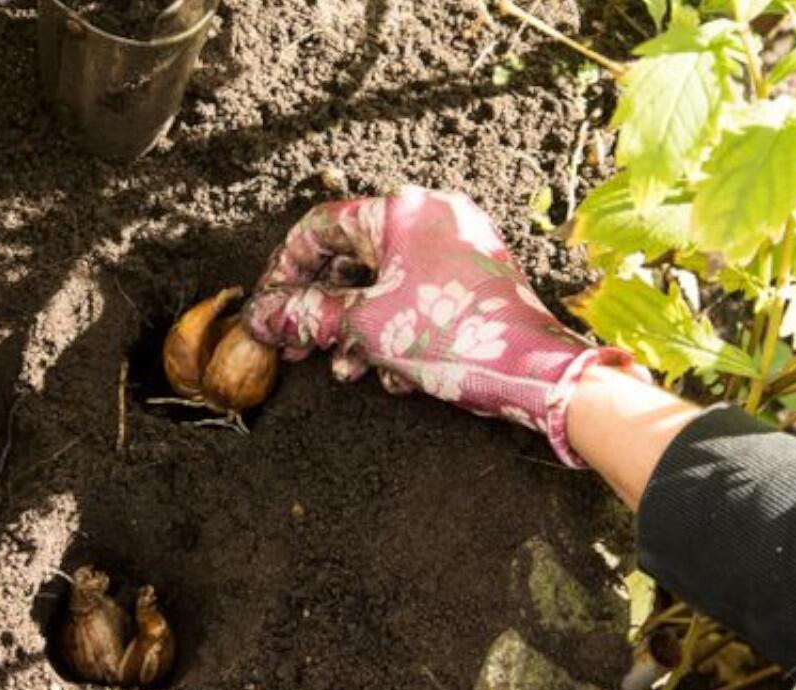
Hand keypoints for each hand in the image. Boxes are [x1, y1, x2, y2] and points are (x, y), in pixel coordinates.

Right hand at [246, 186, 646, 466]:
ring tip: (348, 370)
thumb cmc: (454, 337)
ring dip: (356, 330)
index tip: (270, 308)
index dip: (284, 270)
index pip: (319, 227)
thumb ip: (306, 315)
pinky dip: (395, 330)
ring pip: (383, 284)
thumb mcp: (365, 326)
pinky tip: (392, 374)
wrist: (536, 371)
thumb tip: (260, 315)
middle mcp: (430, 215)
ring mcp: (456, 244)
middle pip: (351, 259)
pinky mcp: (473, 275)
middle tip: (299, 348)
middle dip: (323, 311)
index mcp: (401, 210)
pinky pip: (416, 295)